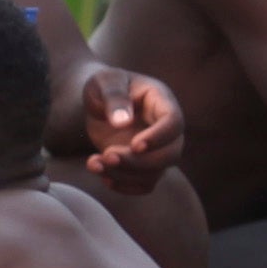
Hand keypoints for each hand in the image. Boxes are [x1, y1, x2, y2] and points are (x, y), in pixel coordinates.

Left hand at [76, 61, 184, 188]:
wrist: (98, 101)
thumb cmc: (104, 85)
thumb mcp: (105, 82)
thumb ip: (114, 97)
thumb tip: (123, 122)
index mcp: (162, 102)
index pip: (173, 123)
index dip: (159, 137)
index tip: (135, 145)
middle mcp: (165, 129)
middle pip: (170, 154)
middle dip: (139, 161)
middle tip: (107, 155)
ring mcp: (157, 149)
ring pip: (156, 173)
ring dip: (125, 175)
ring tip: (93, 163)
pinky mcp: (144, 165)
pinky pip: (144, 184)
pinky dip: (124, 185)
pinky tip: (101, 174)